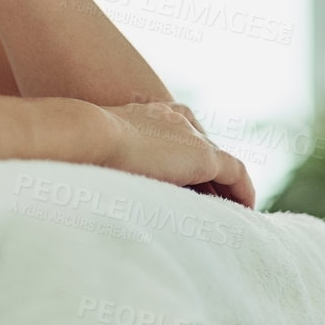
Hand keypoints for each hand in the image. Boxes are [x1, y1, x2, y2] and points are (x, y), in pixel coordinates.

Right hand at [97, 100, 256, 208]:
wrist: (88, 135)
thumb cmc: (79, 146)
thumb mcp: (95, 151)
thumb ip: (107, 160)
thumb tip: (96, 184)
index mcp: (145, 114)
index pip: (175, 134)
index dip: (183, 158)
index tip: (184, 181)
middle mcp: (171, 118)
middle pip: (199, 148)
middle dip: (207, 175)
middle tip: (211, 202)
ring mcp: (188, 135)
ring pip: (219, 162)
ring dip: (224, 186)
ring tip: (227, 210)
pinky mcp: (203, 156)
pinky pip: (235, 174)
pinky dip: (243, 191)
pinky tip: (245, 210)